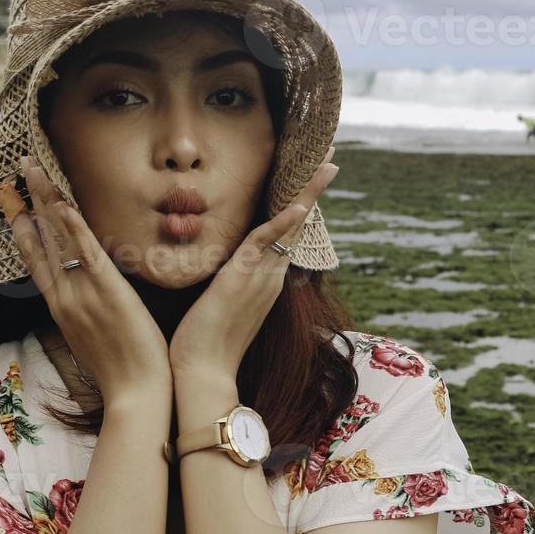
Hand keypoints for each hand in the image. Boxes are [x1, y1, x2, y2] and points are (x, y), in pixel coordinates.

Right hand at [0, 154, 171, 405]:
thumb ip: (84, 313)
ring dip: (46, 198)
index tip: (15, 201)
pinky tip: (63, 203)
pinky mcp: (107, 292)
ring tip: (34, 167)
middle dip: (29, 199)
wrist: (135, 394)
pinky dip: (74, 227)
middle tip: (20, 166)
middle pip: (40, 238)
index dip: (24, 226)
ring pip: (58, 237)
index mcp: (60, 306)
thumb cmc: (121, 372)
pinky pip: (87, 253)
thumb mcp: (92, 339)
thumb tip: (84, 298)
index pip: (36, 257)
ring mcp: (82, 293)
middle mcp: (64, 295)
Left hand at [168, 146, 339, 383]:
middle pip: (298, 224)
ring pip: (290, 226)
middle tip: (331, 157)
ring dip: (308, 193)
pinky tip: (298, 205)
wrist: (203, 375)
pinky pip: (265, 244)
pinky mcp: (243, 279)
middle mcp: (270, 276)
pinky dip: (283, 224)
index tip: (309, 180)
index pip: (287, 234)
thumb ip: (228, 286)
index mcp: (265, 280)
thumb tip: (223, 273)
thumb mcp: (220, 307)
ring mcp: (261, 277)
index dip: (299, 205)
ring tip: (327, 163)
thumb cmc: (204, 346)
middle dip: (313, 189)